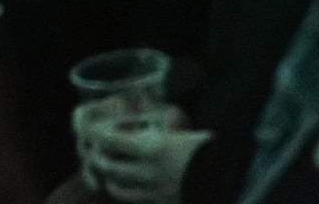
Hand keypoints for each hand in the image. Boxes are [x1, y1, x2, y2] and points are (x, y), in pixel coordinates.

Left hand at [87, 106, 211, 203]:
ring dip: (107, 177)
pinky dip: (124, 191)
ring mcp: (152, 191)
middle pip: (109, 166)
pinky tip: (125, 185)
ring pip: (117, 187)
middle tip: (95, 149)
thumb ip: (163, 131)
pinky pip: (132, 199)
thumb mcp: (185, 132)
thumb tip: (148, 124)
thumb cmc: (209, 149)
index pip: (112, 140)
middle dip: (98, 157)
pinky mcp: (159, 203)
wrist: (227, 178)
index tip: (91, 127)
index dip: (97, 134)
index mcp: (154, 147)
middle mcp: (148, 171)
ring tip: (106, 169)